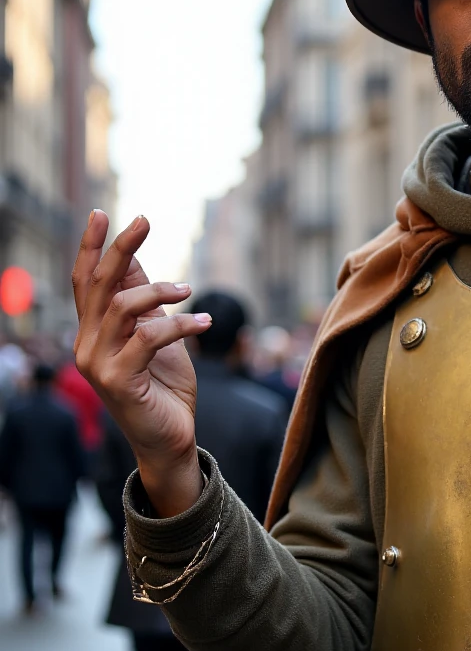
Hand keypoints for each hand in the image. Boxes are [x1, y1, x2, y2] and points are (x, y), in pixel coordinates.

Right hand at [72, 210, 208, 516]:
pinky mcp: (118, 381)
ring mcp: (98, 363)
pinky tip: (205, 322)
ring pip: (123, 307)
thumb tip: (133, 261)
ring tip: (191, 291)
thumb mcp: (156, 334)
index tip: (100, 213)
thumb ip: (142, 302)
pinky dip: (181, 324)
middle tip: (144, 219)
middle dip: (120, 248)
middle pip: (100, 285)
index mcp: (94, 331)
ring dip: (160, 291)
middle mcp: (87, 344)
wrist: (171, 437)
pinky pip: (149, 337)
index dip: (91, 247)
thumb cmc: (164, 386)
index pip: (85, 281)